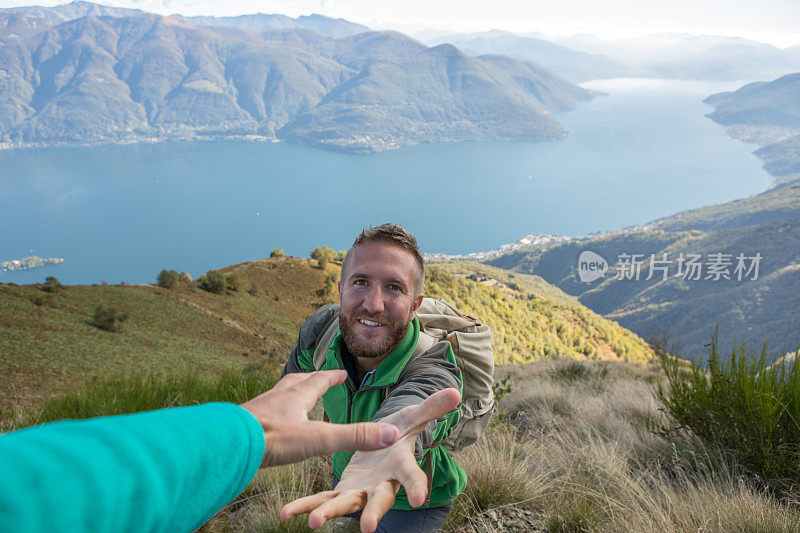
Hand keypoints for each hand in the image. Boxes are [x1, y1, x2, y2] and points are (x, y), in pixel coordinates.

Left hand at [240, 370, 399, 466]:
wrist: (227, 443)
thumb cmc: (271, 439)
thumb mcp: (319, 439)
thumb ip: (354, 437)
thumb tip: (392, 434)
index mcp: (296, 397)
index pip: (318, 380)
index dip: (331, 377)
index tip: (342, 373)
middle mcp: (276, 398)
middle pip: (295, 382)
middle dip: (309, 379)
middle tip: (315, 377)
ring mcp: (257, 409)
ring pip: (275, 395)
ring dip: (287, 393)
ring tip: (291, 397)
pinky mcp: (243, 423)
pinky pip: (259, 412)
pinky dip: (269, 413)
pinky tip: (267, 423)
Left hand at [279, 388, 460, 531]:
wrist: (384, 448)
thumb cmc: (400, 433)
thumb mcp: (414, 419)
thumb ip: (432, 409)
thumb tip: (456, 393)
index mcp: (399, 465)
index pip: (411, 476)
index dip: (416, 486)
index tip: (419, 500)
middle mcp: (380, 483)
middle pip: (377, 500)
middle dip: (372, 513)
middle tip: (367, 528)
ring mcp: (359, 490)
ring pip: (343, 503)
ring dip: (329, 512)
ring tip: (314, 523)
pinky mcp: (340, 491)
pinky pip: (320, 499)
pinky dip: (304, 506)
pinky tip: (286, 513)